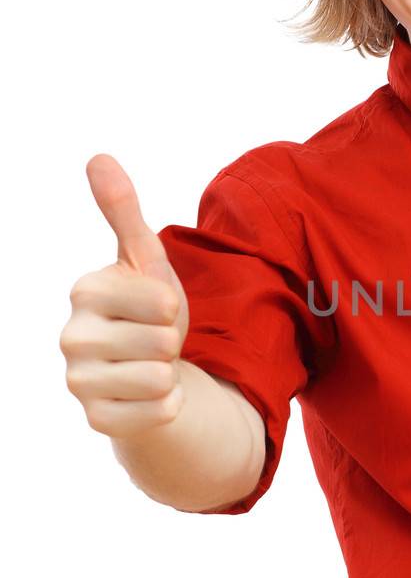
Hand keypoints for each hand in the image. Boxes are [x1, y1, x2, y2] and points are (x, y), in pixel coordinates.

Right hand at [60, 155, 190, 436]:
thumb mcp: (146, 259)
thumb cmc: (148, 310)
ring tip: (152, 367)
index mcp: (83, 292)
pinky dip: (168, 406)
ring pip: (161, 379)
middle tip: (153, 341)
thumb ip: (124, 212)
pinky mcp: (97, 420)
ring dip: (170, 374)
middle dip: (171, 342)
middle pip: (162, 341)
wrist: (150, 371)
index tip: (154, 309)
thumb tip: (99, 157)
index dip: (172, 307)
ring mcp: (78, 382)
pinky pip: (159, 413)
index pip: (160, 301)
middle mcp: (70, 338)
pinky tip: (149, 396)